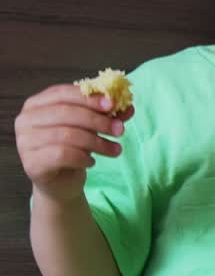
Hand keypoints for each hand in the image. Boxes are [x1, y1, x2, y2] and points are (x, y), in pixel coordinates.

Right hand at [15, 85, 133, 204]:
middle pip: (66, 113)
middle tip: (120, 130)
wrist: (60, 183)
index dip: (88, 98)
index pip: (62, 93)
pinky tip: (92, 161)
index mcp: (36, 104)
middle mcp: (25, 120)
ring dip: (98, 142)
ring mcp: (25, 142)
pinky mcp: (32, 163)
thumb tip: (129, 107)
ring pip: (67, 135)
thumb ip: (107, 115)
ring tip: (115, 150)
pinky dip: (83, 157)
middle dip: (98, 121)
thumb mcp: (91, 128)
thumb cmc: (73, 149)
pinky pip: (63, 155)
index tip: (112, 105)